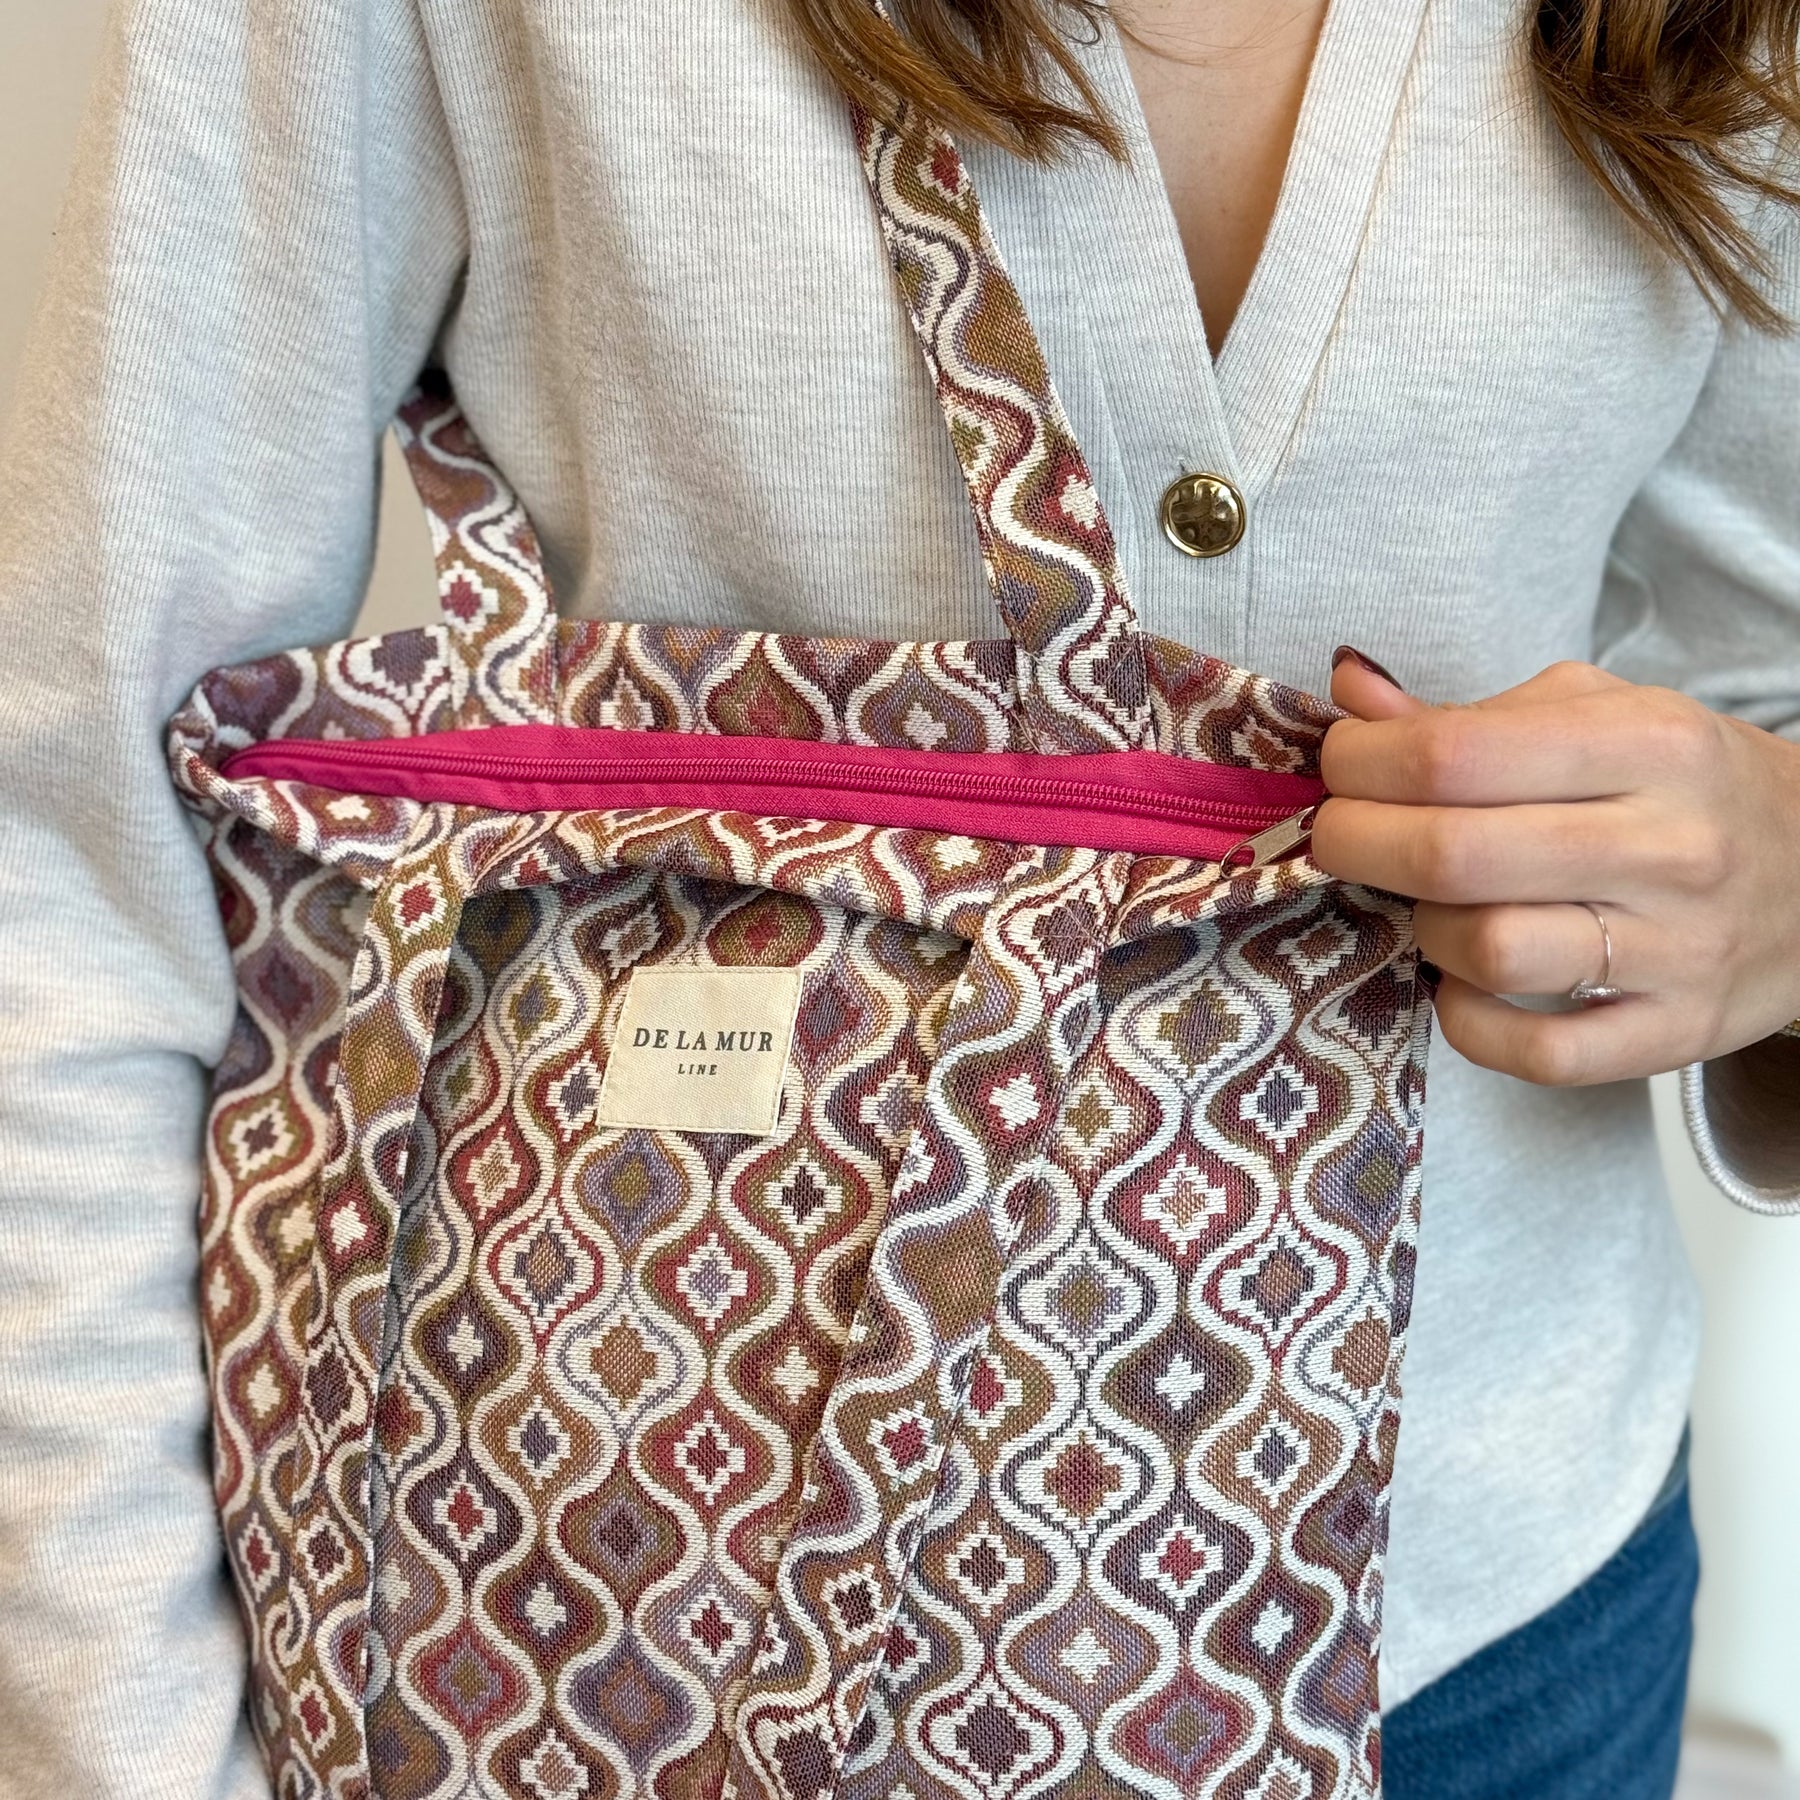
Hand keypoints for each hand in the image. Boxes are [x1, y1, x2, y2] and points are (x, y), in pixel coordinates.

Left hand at [1311, 650, 1799, 1085]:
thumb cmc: (1685, 788)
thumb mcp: (1601, 717)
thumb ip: (1468, 715)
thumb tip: (1350, 694)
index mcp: (1649, 745)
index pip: (1455, 753)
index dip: (1361, 762)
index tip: (1342, 766)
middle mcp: (1670, 845)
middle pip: (1453, 853)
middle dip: (1355, 842)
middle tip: (1339, 835)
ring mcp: (1679, 949)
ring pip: (1488, 950)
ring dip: (1421, 929)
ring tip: (1429, 905)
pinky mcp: (1675, 1033)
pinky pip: (1537, 1053)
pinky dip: (1470, 1022)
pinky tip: (1464, 983)